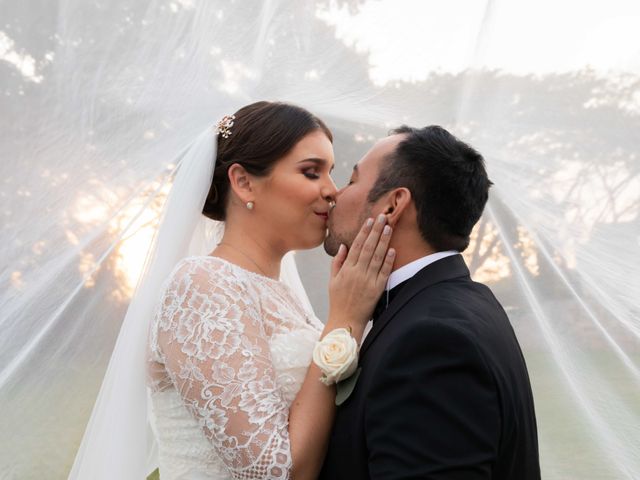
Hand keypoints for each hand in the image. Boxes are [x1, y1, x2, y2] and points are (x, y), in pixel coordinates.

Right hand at [326, 214, 394, 339]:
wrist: (346, 321)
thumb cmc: (338, 300)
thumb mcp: (333, 280)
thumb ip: (337, 262)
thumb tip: (343, 246)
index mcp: (347, 269)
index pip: (357, 246)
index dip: (364, 232)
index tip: (369, 220)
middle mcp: (358, 273)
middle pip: (369, 247)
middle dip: (376, 231)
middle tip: (382, 217)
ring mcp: (369, 281)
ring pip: (378, 257)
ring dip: (384, 241)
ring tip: (389, 228)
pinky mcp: (377, 289)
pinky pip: (384, 272)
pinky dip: (389, 260)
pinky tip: (393, 249)